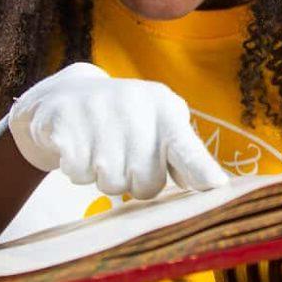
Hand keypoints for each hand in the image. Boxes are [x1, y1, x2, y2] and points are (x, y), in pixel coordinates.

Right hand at [4, 62, 231, 199]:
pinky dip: (76, 169)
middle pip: (146, 184)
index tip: (217, 185)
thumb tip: (212, 182)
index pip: (185, 146)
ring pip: (110, 183)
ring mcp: (97, 112)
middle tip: (121, 155)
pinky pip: (78, 174)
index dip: (200, 169)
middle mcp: (135, 106)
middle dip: (133, 180)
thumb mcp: (157, 125)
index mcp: (164, 108)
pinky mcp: (64, 121)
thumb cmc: (125, 120)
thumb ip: (183, 154)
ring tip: (98, 147)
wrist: (65, 96)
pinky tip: (77, 146)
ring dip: (102, 175)